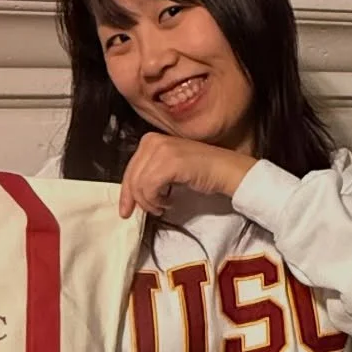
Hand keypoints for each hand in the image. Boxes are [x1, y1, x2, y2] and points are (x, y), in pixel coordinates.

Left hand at [118, 133, 256, 219]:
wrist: (226, 169)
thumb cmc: (202, 171)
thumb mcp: (170, 166)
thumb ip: (151, 173)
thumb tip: (133, 194)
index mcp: (150, 140)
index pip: (129, 169)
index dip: (126, 193)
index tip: (126, 211)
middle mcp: (152, 141)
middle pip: (131, 178)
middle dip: (136, 200)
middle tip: (149, 212)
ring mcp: (161, 150)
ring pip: (139, 185)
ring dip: (150, 202)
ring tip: (163, 207)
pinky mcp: (169, 163)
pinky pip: (150, 188)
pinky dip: (156, 201)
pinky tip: (169, 202)